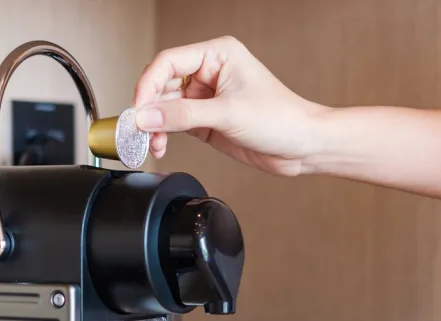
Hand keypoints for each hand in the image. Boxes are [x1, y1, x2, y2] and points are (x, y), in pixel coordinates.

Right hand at [132, 36, 328, 176]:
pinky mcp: (206, 120)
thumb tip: (145, 116)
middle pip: (162, 84)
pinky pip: (174, 123)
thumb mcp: (227, 114)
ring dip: (155, 125)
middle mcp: (209, 73)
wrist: (302, 146)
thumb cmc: (281, 118)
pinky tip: (161, 145)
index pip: (168, 62)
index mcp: (217, 55)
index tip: (138, 109)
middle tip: (139, 130)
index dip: (148, 85)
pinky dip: (164, 134)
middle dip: (149, 109)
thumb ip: (182, 115)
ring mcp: (206, 98)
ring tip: (152, 143)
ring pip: (165, 107)